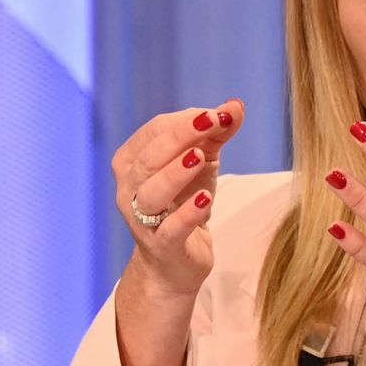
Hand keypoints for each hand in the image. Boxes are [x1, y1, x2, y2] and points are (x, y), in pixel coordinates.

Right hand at [113, 99, 243, 294]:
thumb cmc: (185, 202)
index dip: (186, 120)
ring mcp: (142, 219)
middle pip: (150, 158)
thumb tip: (236, 105)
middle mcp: (129, 189)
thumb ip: (216, 132)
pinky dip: (187, 213)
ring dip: (175, 172)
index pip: (155, 132)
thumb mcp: (201, 161)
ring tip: (200, 156)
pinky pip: (170, 228)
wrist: (177, 261)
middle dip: (182, 136)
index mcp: (132, 161)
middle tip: (214, 121)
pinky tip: (205, 199)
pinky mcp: (162, 246)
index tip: (220, 113)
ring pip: (151, 193)